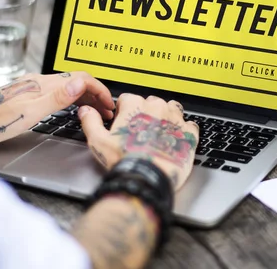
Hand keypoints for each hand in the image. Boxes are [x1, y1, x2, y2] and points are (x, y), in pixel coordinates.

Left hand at [0, 72, 113, 143]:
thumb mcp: (31, 113)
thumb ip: (58, 97)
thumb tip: (80, 82)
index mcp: (43, 84)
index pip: (81, 78)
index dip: (99, 90)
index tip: (109, 103)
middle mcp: (39, 81)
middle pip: (77, 81)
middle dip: (96, 94)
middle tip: (107, 111)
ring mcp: (34, 87)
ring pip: (68, 87)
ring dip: (86, 97)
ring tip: (95, 111)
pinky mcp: (29, 95)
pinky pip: (59, 92)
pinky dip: (73, 99)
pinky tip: (74, 108)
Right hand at [79, 94, 198, 190]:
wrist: (147, 179)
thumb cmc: (124, 161)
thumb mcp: (98, 142)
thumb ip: (91, 122)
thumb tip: (87, 111)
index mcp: (135, 105)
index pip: (128, 99)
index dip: (124, 112)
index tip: (125, 123)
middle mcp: (157, 107)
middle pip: (151, 102)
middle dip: (146, 114)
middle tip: (141, 133)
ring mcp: (175, 118)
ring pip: (172, 109)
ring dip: (166, 118)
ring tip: (159, 134)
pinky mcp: (189, 132)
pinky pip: (189, 124)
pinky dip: (183, 130)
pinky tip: (175, 140)